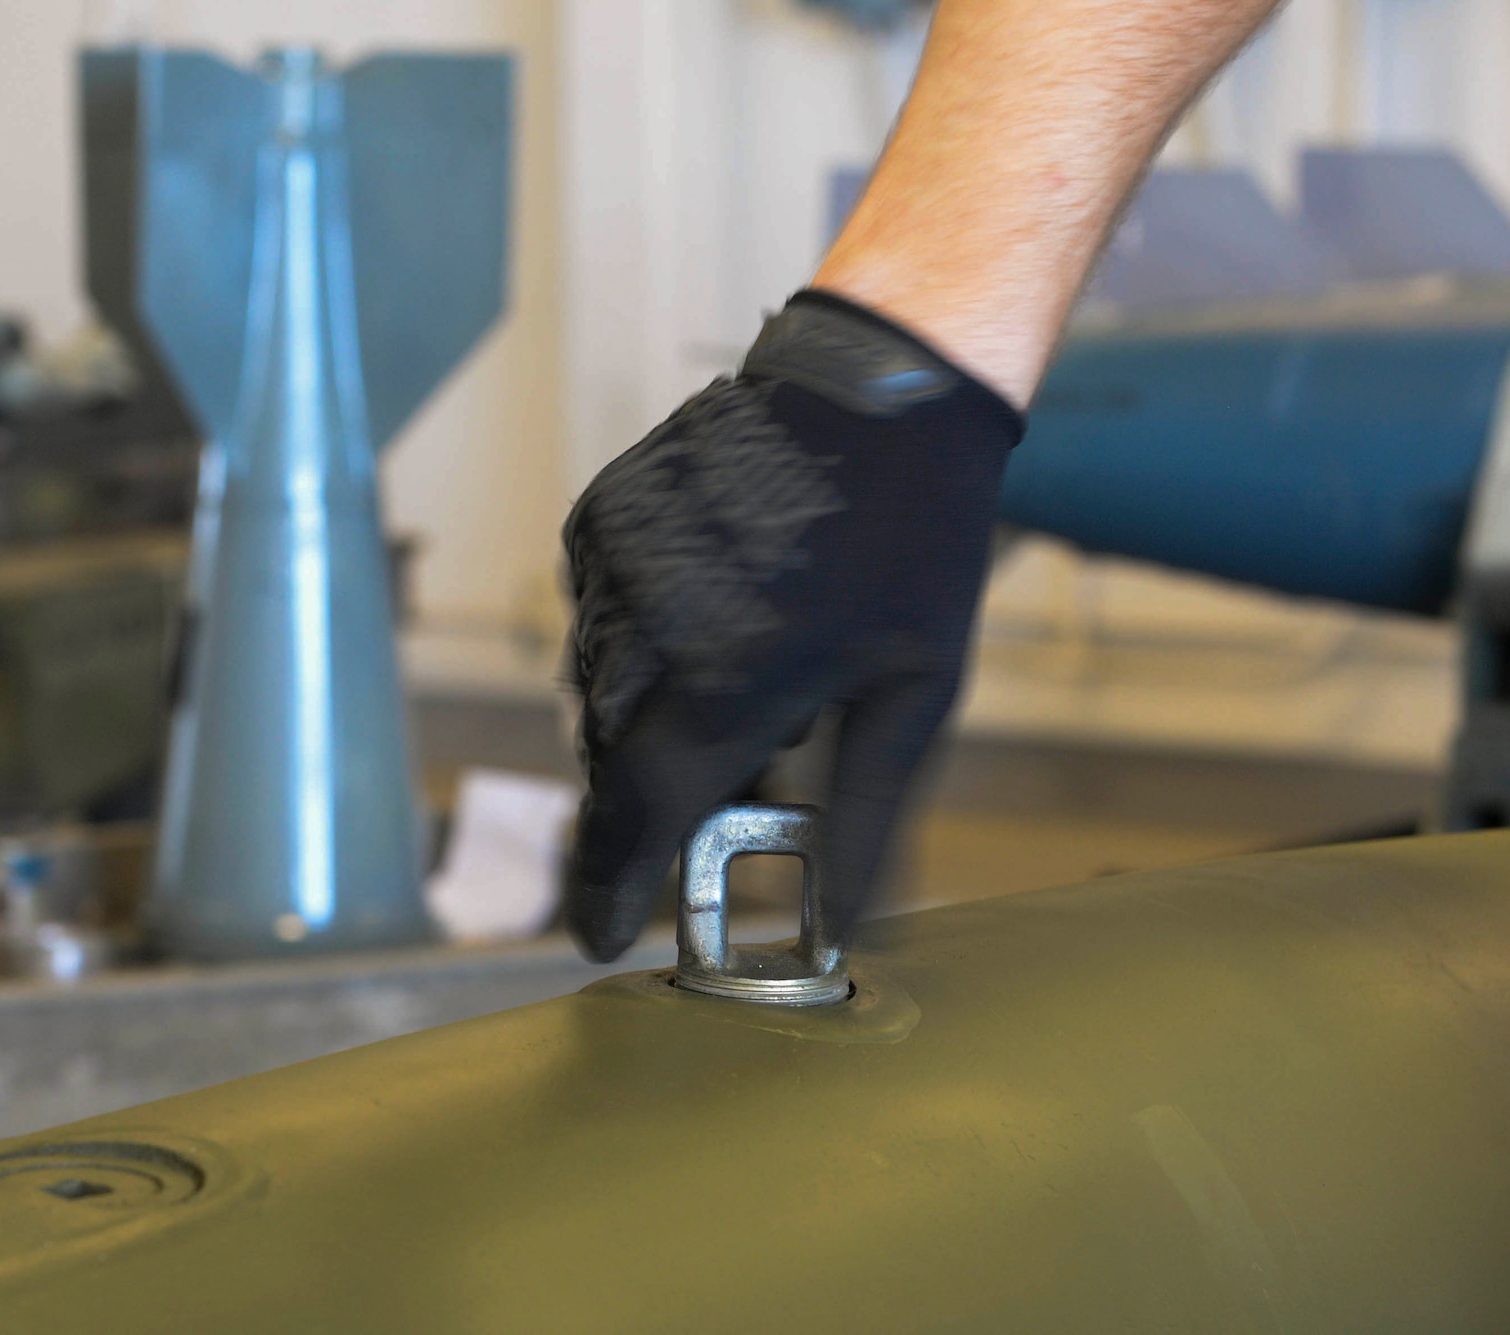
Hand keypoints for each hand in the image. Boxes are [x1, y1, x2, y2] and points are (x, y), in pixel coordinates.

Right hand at [561, 291, 1022, 961]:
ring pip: (595, 695)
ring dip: (646, 725)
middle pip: (610, 766)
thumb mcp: (915, 695)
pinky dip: (636, 651)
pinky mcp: (598, 519)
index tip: (599, 935)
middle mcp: (649, 625)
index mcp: (727, 680)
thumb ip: (867, 820)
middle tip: (720, 799)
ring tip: (746, 681)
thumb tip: (847, 935)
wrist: (885, 382)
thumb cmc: (914, 542)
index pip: (635, 817)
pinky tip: (713, 619)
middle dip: (648, 805)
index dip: (609, 887)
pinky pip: (594, 623)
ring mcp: (613, 564)